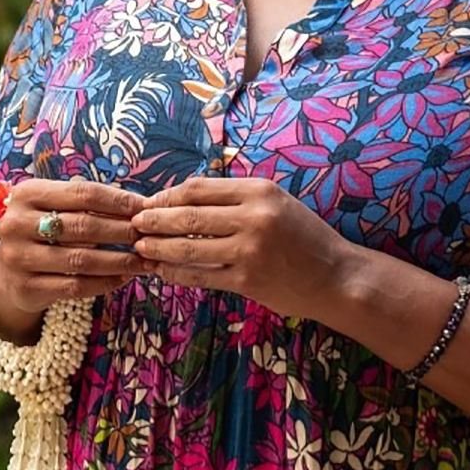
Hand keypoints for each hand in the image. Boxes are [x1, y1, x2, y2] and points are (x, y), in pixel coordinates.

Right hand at [0, 178, 148, 337]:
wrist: (7, 272)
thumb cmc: (42, 230)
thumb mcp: (53, 205)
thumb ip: (86, 202)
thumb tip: (140, 205)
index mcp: (27, 194)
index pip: (83, 193)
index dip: (118, 201)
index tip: (145, 208)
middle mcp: (17, 224)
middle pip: (84, 226)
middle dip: (122, 232)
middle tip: (149, 236)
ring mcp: (18, 257)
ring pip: (81, 259)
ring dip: (120, 261)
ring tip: (145, 261)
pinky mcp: (25, 287)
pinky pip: (74, 286)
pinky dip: (104, 283)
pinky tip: (124, 278)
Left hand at [132, 177, 357, 320]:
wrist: (336, 276)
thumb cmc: (304, 236)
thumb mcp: (276, 202)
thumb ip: (236, 197)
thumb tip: (184, 198)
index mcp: (258, 190)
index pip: (198, 188)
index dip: (167, 196)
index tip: (150, 202)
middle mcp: (253, 217)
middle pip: (188, 216)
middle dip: (154, 220)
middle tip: (133, 224)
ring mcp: (249, 250)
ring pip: (189, 247)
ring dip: (158, 247)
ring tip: (140, 247)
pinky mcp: (247, 280)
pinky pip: (201, 275)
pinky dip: (176, 272)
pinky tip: (162, 270)